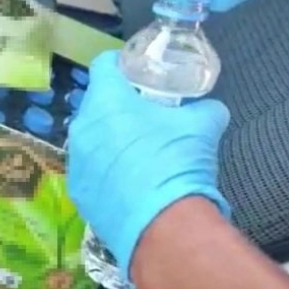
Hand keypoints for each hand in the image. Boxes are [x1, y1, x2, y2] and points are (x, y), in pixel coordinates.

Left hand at [66, 50, 230, 280]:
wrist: (162, 224)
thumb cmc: (176, 162)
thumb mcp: (201, 127)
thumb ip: (205, 110)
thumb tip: (211, 109)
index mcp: (107, 100)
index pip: (103, 65)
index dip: (119, 64)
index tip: (134, 71)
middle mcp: (83, 126)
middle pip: (95, 104)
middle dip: (115, 105)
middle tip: (142, 114)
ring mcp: (76, 160)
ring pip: (90, 138)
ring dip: (108, 139)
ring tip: (135, 151)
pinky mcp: (77, 190)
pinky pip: (90, 170)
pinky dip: (104, 170)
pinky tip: (127, 182)